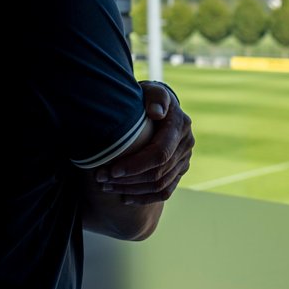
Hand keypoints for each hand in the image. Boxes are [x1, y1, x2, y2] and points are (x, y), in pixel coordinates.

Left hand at [94, 81, 192, 203]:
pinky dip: (144, 198)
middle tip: (101, 180)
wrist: (158, 105)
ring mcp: (184, 159)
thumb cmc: (148, 96)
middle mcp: (186, 143)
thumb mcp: (150, 90)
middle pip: (158, 172)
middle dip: (127, 179)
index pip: (159, 153)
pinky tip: (124, 199)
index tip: (111, 170)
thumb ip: (155, 96)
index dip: (135, 165)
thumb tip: (157, 112)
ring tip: (106, 187)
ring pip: (160, 184)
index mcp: (180, 124)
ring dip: (131, 189)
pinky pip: (165, 191)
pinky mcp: (180, 170)